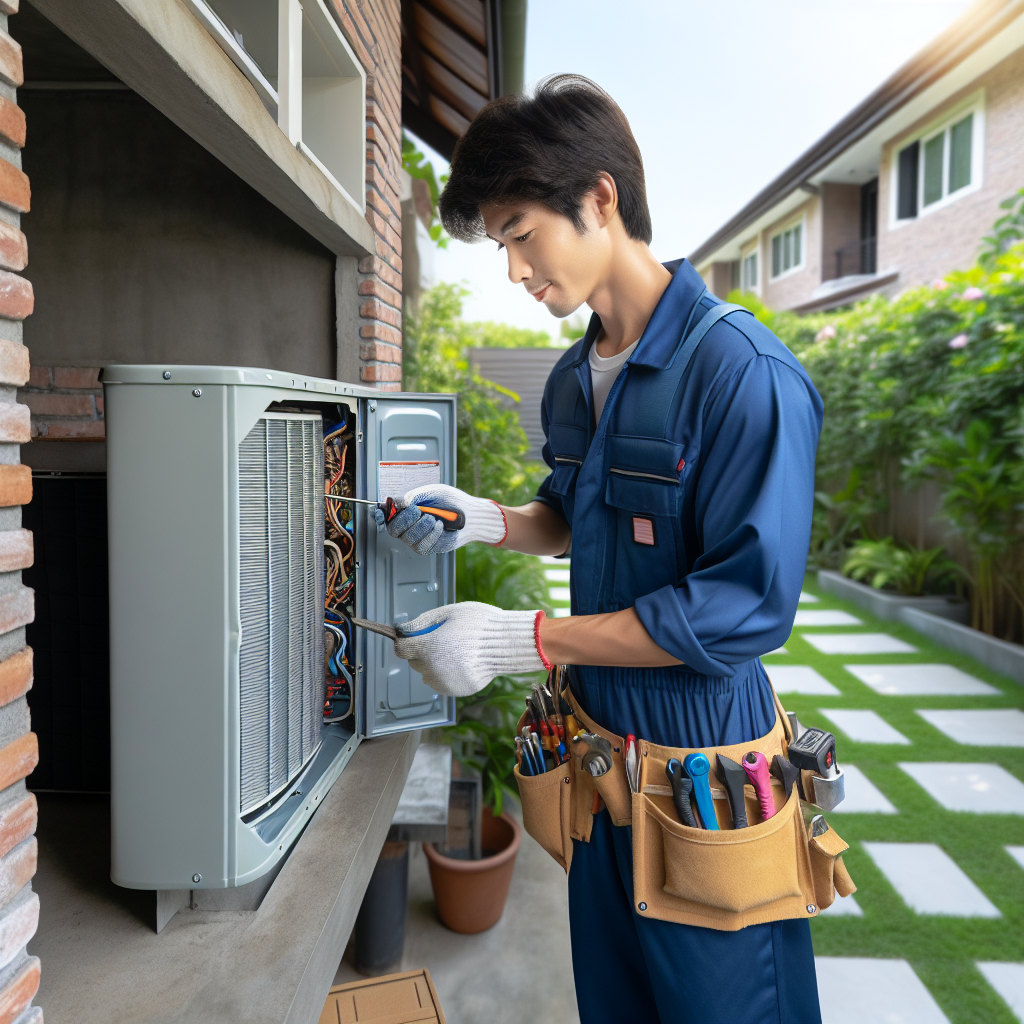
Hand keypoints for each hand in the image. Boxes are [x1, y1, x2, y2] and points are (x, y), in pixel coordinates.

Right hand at [375, 484, 506, 554]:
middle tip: (417, 511)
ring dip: (421, 526)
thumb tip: (400, 502)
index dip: (381, 514)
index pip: (387, 515)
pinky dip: (432, 534)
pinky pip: (423, 545)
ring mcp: (418, 538)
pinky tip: (440, 527)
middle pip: (393, 529)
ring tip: (433, 518)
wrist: (471, 515)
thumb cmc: (452, 502)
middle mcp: (409, 525)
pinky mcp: (429, 547)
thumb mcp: (434, 492)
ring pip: (408, 538)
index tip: (381, 511)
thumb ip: (416, 495)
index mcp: (407, 510)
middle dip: (404, 519)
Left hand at [393, 602, 549, 696]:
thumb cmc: (480, 623)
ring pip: (426, 674)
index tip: (412, 637)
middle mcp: (433, 667)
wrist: (507, 643)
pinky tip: (461, 662)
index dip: (405, 641)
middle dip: (422, 651)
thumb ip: (422, 622)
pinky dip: (446, 674)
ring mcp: (445, 682)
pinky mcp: (456, 690)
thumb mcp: (448, 612)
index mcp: (429, 646)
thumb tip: (403, 630)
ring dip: (433, 664)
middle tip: (441, 640)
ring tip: (454, 651)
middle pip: (414, 662)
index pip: (401, 649)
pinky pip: (441, 683)